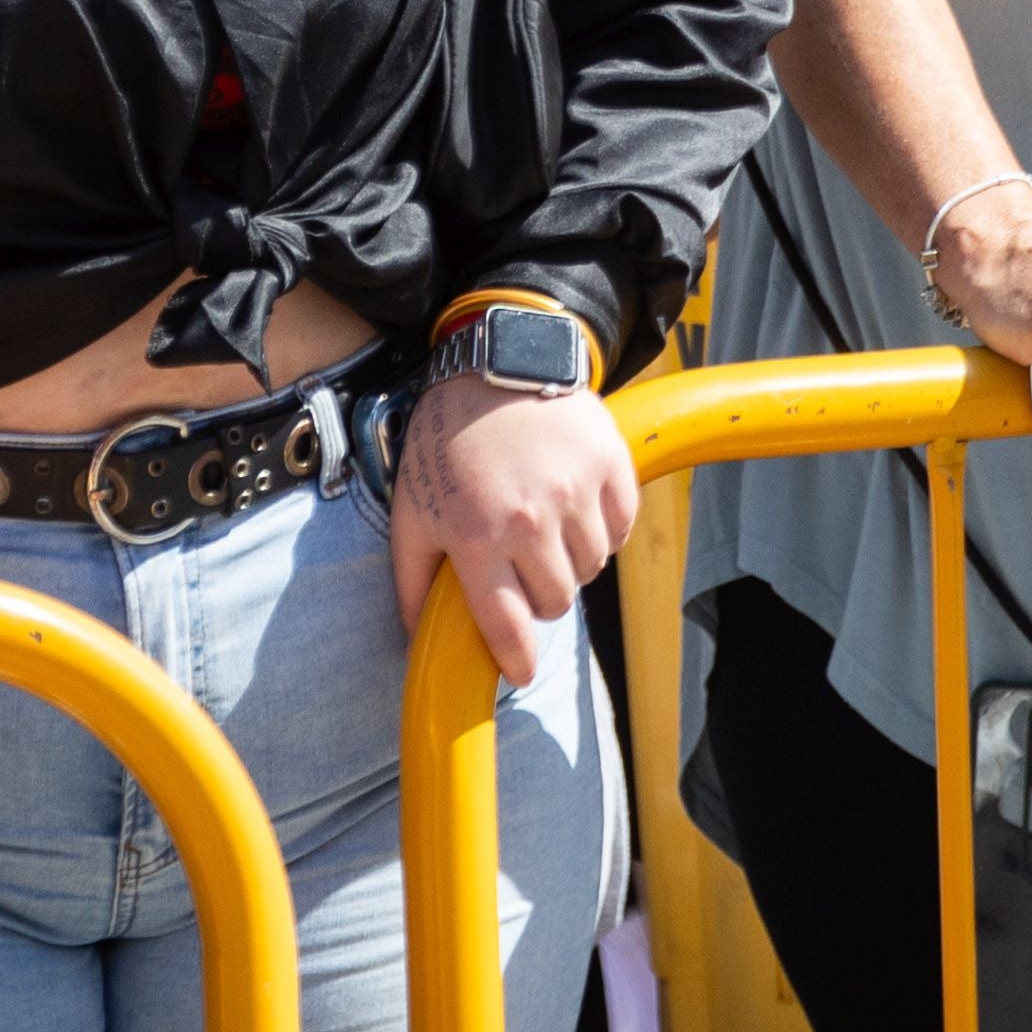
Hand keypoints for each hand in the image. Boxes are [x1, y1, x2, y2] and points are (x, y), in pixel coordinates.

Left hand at [389, 376, 638, 688]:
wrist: (498, 360)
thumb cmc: (448, 439)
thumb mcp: (412, 507)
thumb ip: (412, 578)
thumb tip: (415, 636)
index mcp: (477, 536)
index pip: (507, 626)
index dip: (516, 659)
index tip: (520, 670)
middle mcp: (530, 520)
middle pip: (556, 601)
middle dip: (539, 595)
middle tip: (522, 567)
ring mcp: (576, 493)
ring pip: (590, 568)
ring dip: (571, 560)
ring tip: (546, 528)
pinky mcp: (610, 468)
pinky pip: (620, 529)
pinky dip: (602, 529)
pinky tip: (575, 506)